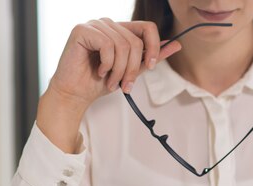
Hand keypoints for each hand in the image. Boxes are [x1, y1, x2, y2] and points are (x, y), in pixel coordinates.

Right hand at [37, 18, 181, 152]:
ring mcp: (94, 25)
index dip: (154, 47)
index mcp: (120, 30)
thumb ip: (150, 58)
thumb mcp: (131, 71)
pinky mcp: (82, 30)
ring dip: (119, 70)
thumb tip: (176, 44)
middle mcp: (108, 24)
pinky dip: (107, 64)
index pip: (148, 27)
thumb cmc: (98, 83)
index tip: (151, 66)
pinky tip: (99, 71)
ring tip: (111, 82)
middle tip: (125, 85)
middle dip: (133, 69)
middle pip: (136, 41)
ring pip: (123, 44)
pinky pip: (107, 44)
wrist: (75, 94)